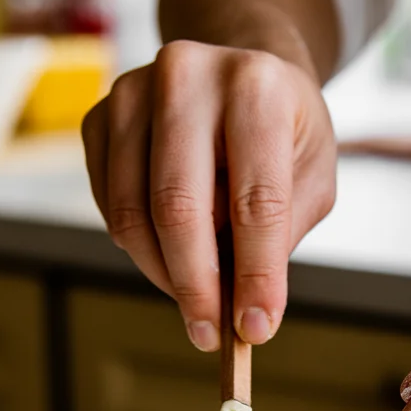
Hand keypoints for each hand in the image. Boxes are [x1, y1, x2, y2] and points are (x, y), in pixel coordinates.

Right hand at [82, 40, 335, 349]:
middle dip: (197, 286)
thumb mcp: (311, 177)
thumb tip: (243, 308)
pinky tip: (170, 253)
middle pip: (178, 208)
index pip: (254, 200)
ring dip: (164, 274)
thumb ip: (280, 234)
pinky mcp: (98, 118)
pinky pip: (108, 207)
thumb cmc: (283, 132)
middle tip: (211, 334)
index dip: (255, 273)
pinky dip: (139, 247)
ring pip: (132, 214)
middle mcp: (187, 75)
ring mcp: (132, 93)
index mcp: (256, 87)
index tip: (256, 328)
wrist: (240, 76)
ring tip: (197, 300)